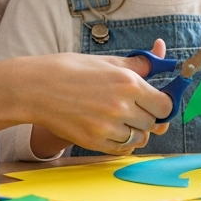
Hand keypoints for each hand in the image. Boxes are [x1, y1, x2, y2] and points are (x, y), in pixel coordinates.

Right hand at [23, 39, 172, 156]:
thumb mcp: (108, 62)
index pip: (165, 105)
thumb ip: (139, 64)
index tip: (157, 101)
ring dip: (136, 131)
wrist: (35, 88)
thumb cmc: (71, 70)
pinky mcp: (94, 142)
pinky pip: (122, 149)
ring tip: (122, 118)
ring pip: (139, 138)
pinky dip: (122, 142)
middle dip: (148, 116)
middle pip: (154, 123)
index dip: (163, 104)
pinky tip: (111, 128)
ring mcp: (107, 127)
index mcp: (128, 83)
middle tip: (135, 108)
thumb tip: (161, 52)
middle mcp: (121, 107)